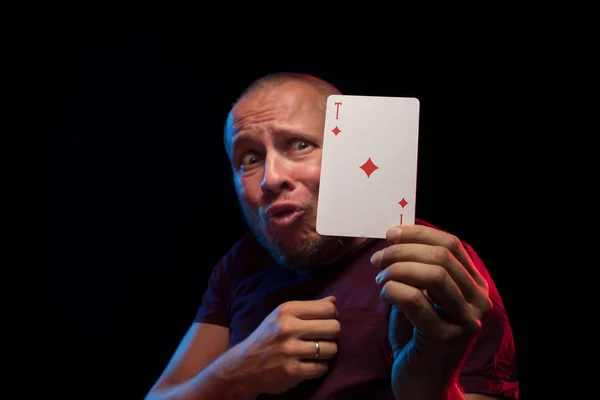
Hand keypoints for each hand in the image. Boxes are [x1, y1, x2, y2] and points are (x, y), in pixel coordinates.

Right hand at [236, 296, 339, 394]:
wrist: (243, 365)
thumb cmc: (267, 337)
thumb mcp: (282, 316)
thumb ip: (308, 308)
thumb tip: (334, 300)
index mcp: (286, 310)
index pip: (328, 308)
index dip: (333, 315)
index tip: (326, 321)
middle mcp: (288, 328)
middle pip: (334, 327)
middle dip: (332, 334)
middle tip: (323, 338)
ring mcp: (290, 350)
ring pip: (331, 349)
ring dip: (328, 351)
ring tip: (317, 351)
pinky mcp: (292, 371)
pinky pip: (322, 367)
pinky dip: (320, 366)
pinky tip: (310, 363)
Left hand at [370, 225, 491, 397]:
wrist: (422, 383)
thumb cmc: (418, 336)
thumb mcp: (422, 296)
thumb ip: (418, 269)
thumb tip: (396, 236)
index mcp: (475, 286)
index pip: (452, 244)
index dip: (419, 233)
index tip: (390, 233)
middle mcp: (478, 302)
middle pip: (440, 257)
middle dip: (402, 252)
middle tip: (377, 260)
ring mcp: (466, 322)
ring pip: (432, 276)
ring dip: (396, 270)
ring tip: (379, 279)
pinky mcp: (445, 339)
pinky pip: (415, 300)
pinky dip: (393, 290)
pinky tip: (384, 295)